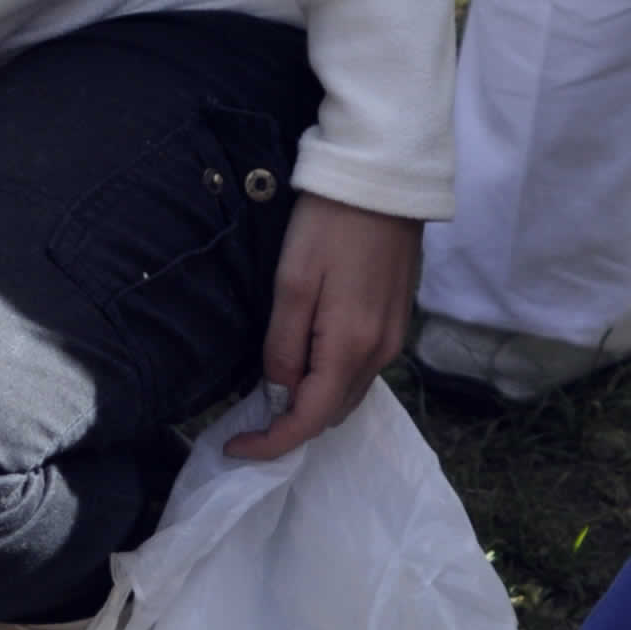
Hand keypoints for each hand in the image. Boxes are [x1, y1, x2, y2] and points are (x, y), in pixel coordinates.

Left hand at [225, 192, 419, 460]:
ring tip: (270, 394)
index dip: (271, 442)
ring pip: (347, 396)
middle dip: (289, 426)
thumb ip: (283, 345)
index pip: (310, 419)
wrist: (384, 182)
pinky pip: (360, 372)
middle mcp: (379, 354)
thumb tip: (278, 389)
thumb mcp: (291, 283)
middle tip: (246, 419)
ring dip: (310, 405)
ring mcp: (393, 340)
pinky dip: (330, 382)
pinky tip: (304, 365)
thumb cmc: (330, 225)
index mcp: (350, 347)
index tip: (234, 447)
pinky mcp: (396, 324)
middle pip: (332, 414)